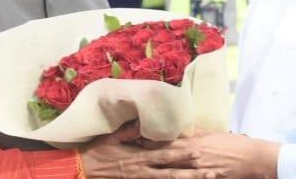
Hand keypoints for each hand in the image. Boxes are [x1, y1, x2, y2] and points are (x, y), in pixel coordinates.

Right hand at [81, 123, 214, 178]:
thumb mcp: (112, 137)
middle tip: (211, 172)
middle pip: (172, 174)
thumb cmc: (97, 151)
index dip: (182, 155)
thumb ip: (129, 131)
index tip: (198, 152)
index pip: (165, 157)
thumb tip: (143, 121)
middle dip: (193, 173)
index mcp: (139, 158)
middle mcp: (143, 171)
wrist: (83, 169)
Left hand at [143, 132, 279, 178]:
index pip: (165, 141)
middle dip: (146, 154)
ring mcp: (198, 171)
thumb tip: (182, 130)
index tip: (132, 137)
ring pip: (172, 172)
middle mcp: (192, 157)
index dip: (148, 140)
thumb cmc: (233, 145)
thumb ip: (195, 134)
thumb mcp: (212, 136)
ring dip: (157, 169)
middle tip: (128, 150)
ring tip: (139, 169)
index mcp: (193, 144)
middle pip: (164, 156)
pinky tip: (165, 177)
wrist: (251, 159)